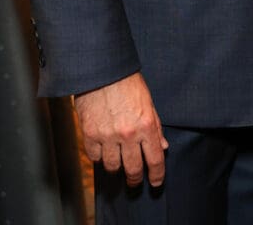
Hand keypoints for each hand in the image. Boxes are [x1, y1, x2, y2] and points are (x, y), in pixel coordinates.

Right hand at [74, 71, 168, 186]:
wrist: (102, 70)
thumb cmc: (127, 83)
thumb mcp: (148, 102)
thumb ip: (155, 126)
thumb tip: (162, 147)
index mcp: (146, 125)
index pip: (155, 159)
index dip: (157, 175)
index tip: (155, 182)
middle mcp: (128, 133)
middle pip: (133, 169)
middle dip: (135, 178)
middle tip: (135, 180)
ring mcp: (107, 136)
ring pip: (112, 167)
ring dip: (116, 167)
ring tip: (118, 162)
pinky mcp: (90, 134)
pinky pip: (95, 157)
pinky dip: (99, 157)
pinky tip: (103, 150)